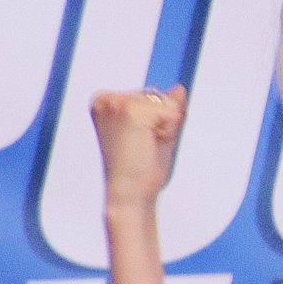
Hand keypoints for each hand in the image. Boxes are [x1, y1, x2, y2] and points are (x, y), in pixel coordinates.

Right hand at [90, 85, 187, 211]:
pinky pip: (170, 111)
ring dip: (164, 127)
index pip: (147, 95)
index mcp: (103, 102)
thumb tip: (179, 88)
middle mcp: (106, 100)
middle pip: (156, 94)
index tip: (138, 141)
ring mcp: (117, 104)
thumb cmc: (138, 171)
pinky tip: (149, 145)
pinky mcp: (131, 112)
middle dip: (160, 121)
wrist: (129, 195)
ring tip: (145, 147)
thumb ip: (166, 108)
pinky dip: (168, 130)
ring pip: (164, 102)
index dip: (154, 120)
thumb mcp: (155, 132)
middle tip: (143, 146)